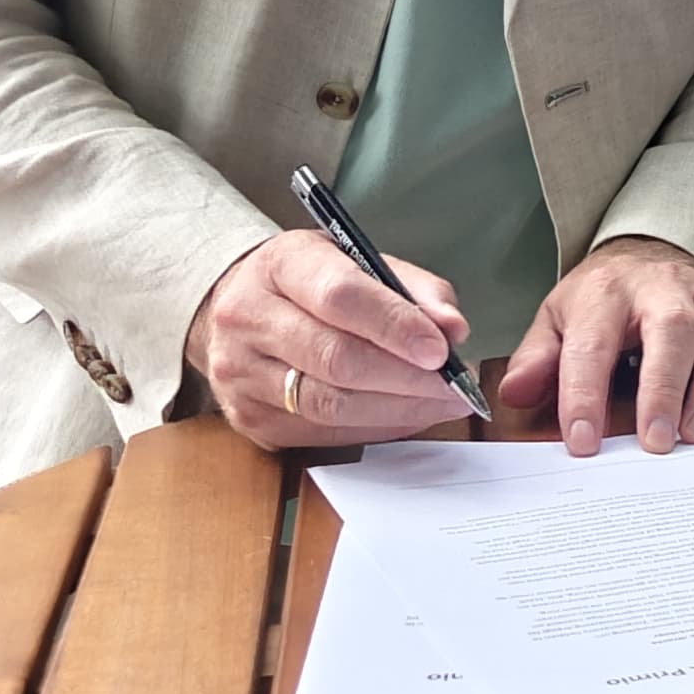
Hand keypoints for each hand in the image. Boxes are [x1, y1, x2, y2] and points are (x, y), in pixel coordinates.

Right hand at [188, 232, 469, 448]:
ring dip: (398, 409)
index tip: (440, 349)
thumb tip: (452, 329)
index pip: (339, 296)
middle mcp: (249, 318)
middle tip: (455, 386)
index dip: (394, 325)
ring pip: (330, 405)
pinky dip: (376, 427)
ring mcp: (242, 374)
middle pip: (336, 359)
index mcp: (281, 265)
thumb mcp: (358, 260)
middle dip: (406, 377)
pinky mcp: (251, 420)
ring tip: (442, 403)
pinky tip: (407, 415)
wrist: (238, 310)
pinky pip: (324, 433)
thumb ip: (413, 289)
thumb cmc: (310, 283)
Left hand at [500, 237, 693, 455]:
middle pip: (671, 328)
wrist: (647, 252)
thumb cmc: (601, 300)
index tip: (582, 443)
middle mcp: (663, 288)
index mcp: (607, 291)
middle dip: (664, 386)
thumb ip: (538, 358)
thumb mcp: (558, 318)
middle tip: (656, 442)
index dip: (584, 393)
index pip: (593, 342)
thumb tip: (515, 396)